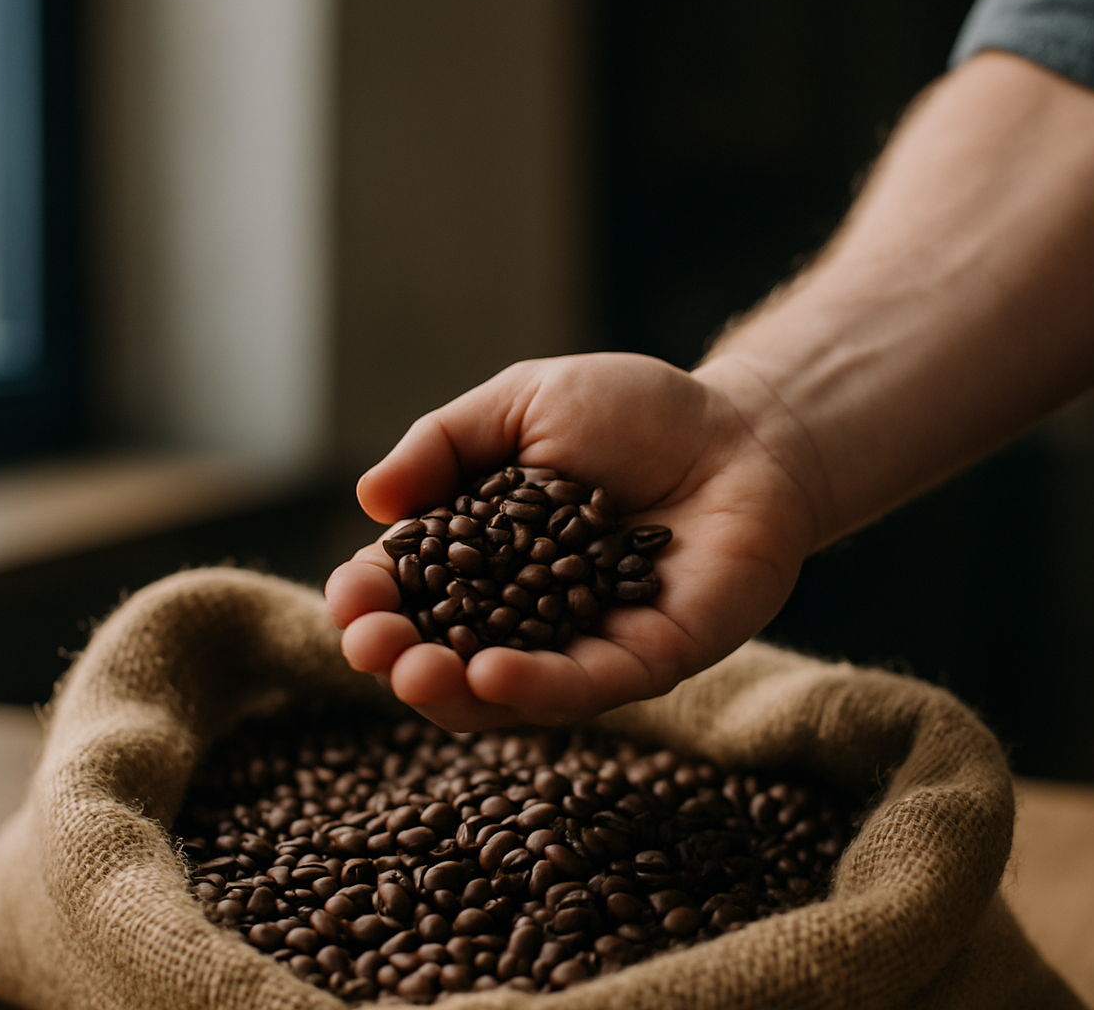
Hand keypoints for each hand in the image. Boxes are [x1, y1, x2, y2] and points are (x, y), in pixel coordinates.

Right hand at [324, 352, 818, 730]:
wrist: (745, 428)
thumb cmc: (636, 412)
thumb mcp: (525, 403)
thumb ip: (447, 442)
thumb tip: (370, 500)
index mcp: (483, 552)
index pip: (409, 589)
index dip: (369, 601)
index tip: (348, 602)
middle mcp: (523, 610)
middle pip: (444, 653)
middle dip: (397, 658)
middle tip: (371, 651)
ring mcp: (583, 641)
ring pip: (504, 691)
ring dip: (452, 691)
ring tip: (417, 674)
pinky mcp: (647, 659)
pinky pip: (586, 686)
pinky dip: (536, 687)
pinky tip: (492, 674)